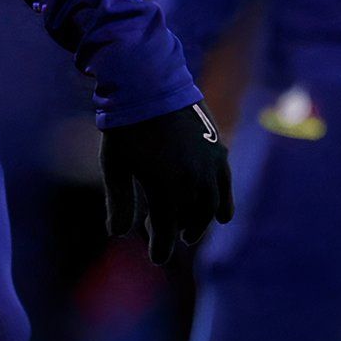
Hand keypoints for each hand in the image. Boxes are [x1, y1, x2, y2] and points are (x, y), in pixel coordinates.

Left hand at [100, 104, 233, 262]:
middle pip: (189, 219)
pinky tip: (223, 215)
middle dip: (177, 231)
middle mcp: (191, 180)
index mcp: (164, 187)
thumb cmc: (125, 124)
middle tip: (167, 233)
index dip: (161, 248)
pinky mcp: (217, 148)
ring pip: (210, 205)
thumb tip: (119, 234)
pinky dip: (224, 202)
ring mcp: (208, 164)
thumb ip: (119, 202)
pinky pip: (225, 183)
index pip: (165, 231)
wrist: (148, 80)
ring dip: (200, 220)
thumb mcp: (114, 165)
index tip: (157, 259)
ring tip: (190, 229)